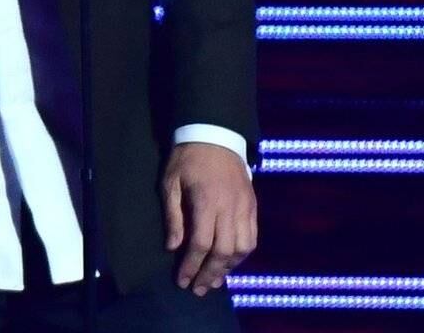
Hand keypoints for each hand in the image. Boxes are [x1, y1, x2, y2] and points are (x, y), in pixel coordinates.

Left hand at [161, 142, 257, 295]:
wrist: (215, 134)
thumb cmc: (188, 158)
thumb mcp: (171, 183)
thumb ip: (173, 217)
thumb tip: (173, 247)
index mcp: (207, 201)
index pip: (201, 244)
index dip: (191, 266)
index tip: (182, 281)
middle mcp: (230, 207)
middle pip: (224, 251)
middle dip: (210, 274)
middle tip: (198, 289)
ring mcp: (245, 206)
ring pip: (244, 247)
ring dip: (229, 267)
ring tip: (214, 278)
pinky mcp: (252, 205)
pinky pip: (253, 236)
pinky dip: (242, 253)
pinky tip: (230, 261)